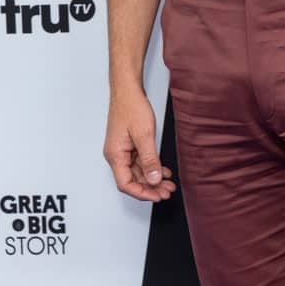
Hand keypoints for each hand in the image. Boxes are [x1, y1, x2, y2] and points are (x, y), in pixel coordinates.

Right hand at [103, 87, 176, 201]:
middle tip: (167, 192)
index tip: (158, 196)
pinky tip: (163, 170)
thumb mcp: (144, 134)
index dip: (142, 193)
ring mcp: (122, 149)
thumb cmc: (131, 106)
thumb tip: (154, 179)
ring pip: (137, 171)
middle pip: (132, 180)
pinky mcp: (129, 144)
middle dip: (150, 188)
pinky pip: (140, 161)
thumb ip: (149, 159)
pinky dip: (151, 167)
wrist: (127, 89)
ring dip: (153, 178)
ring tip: (168, 184)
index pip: (126, 184)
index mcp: (116, 155)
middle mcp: (117, 155)